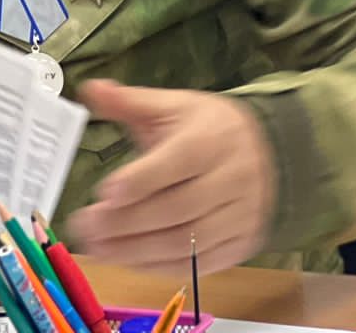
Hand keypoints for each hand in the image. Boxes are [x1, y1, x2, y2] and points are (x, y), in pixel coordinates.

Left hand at [67, 80, 274, 273]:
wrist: (269, 155)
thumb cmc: (208, 129)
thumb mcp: (174, 106)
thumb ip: (130, 102)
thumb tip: (91, 88)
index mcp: (212, 139)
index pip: (179, 162)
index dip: (141, 180)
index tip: (104, 192)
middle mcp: (231, 179)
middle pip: (178, 209)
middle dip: (127, 222)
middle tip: (86, 226)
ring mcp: (239, 217)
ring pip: (186, 243)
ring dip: (136, 251)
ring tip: (97, 247)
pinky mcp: (239, 246)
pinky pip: (195, 265)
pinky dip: (157, 267)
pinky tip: (126, 259)